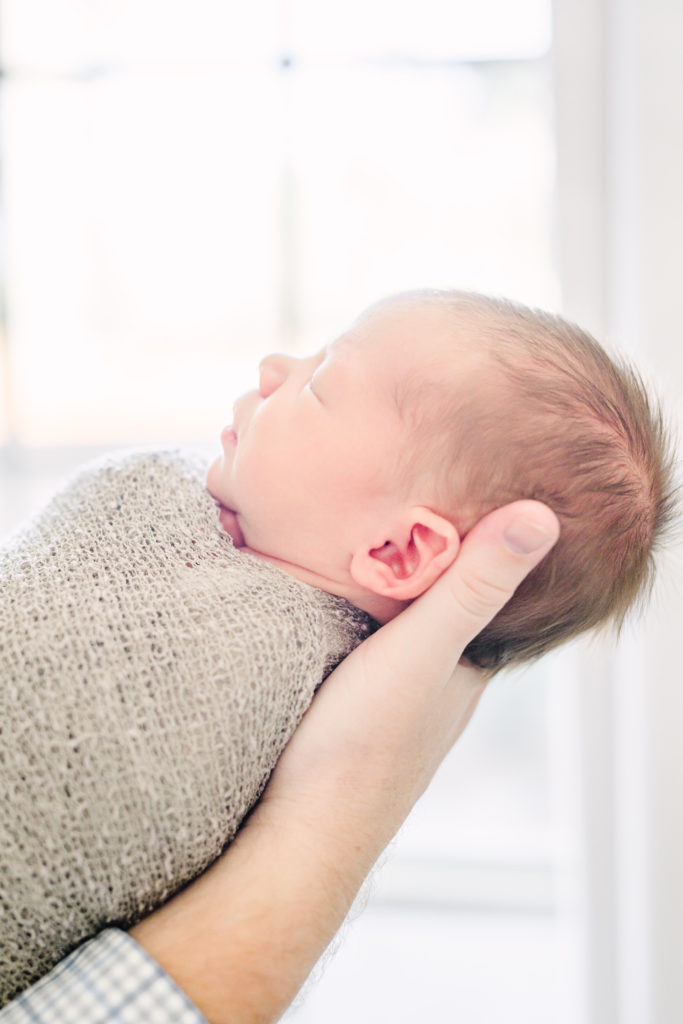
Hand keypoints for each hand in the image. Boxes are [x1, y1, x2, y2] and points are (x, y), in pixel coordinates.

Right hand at [130, 499, 558, 1023]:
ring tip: (364, 552)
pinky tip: (330, 611)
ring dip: (389, 603)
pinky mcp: (350, 717)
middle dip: (428, 575)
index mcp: (467, 672)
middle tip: (402, 519)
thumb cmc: (365, 741)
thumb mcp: (424, 647)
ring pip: (401, 639)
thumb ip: (475, 586)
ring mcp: (394, 709)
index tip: (462, 508)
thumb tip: (542, 519)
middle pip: (444, 617)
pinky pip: (363, 656)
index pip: (488, 600)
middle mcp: (438, 692)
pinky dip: (357, 627)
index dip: (478, 553)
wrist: (302, 830)